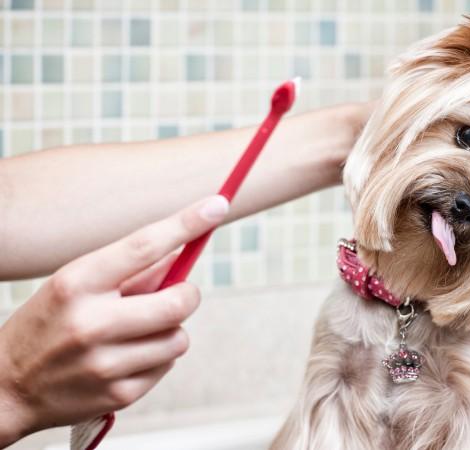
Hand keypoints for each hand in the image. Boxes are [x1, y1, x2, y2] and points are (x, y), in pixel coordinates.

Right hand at [0, 195, 228, 445]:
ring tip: (137, 332)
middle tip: (176, 294)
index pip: (144, 245)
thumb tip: (183, 251)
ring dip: (169, 331)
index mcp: (77, 283)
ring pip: (179, 338)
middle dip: (186, 295)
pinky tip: (126, 357)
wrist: (6, 387)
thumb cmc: (50, 323)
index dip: (186, 223)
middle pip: (178, 301)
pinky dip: (156, 359)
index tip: (216, 205)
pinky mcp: (118, 394)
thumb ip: (129, 271)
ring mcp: (105, 363)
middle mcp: (91, 323)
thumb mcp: (74, 285)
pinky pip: (167, 366)